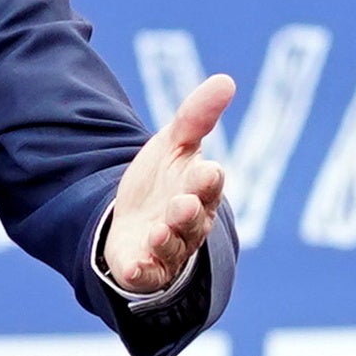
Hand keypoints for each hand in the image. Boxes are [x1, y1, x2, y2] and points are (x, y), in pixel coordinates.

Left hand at [98, 70, 233, 296]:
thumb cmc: (162, 181)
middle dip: (188, 212)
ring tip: (157, 231)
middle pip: (194, 218)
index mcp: (201, 190)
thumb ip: (195, 117)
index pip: (210, 184)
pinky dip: (142, 273)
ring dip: (166, 240)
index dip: (207, 180)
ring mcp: (169, 248)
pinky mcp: (146, 268)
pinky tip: (134, 267)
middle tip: (181, 203)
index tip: (206, 171)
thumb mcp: (173, 144)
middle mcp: (190, 222)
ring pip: (173, 247)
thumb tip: (225, 80)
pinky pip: (148, 275)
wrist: (131, 218)